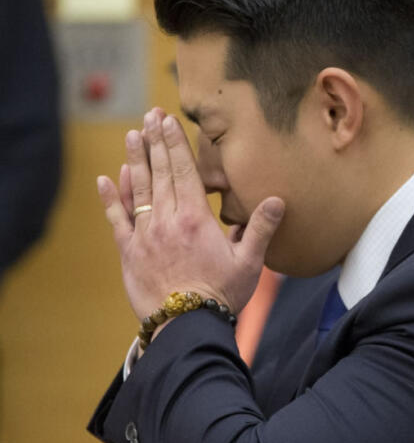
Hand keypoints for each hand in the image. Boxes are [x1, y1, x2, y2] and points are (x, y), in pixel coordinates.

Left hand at [97, 108, 283, 326]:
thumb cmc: (222, 296)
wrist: (186, 326)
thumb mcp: (250, 263)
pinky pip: (117, 219)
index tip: (167, 121)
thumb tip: (277, 200)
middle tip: (149, 116)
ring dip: (134, 160)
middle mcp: (167, 221)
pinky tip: (107, 178)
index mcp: (196, 220)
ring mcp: (144, 235)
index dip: (175, 144)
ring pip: (137, 190)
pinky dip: (112, 198)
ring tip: (132, 135)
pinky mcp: (129, 252)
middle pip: (159, 173)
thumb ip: (260, 229)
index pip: (183, 172)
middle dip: (155, 142)